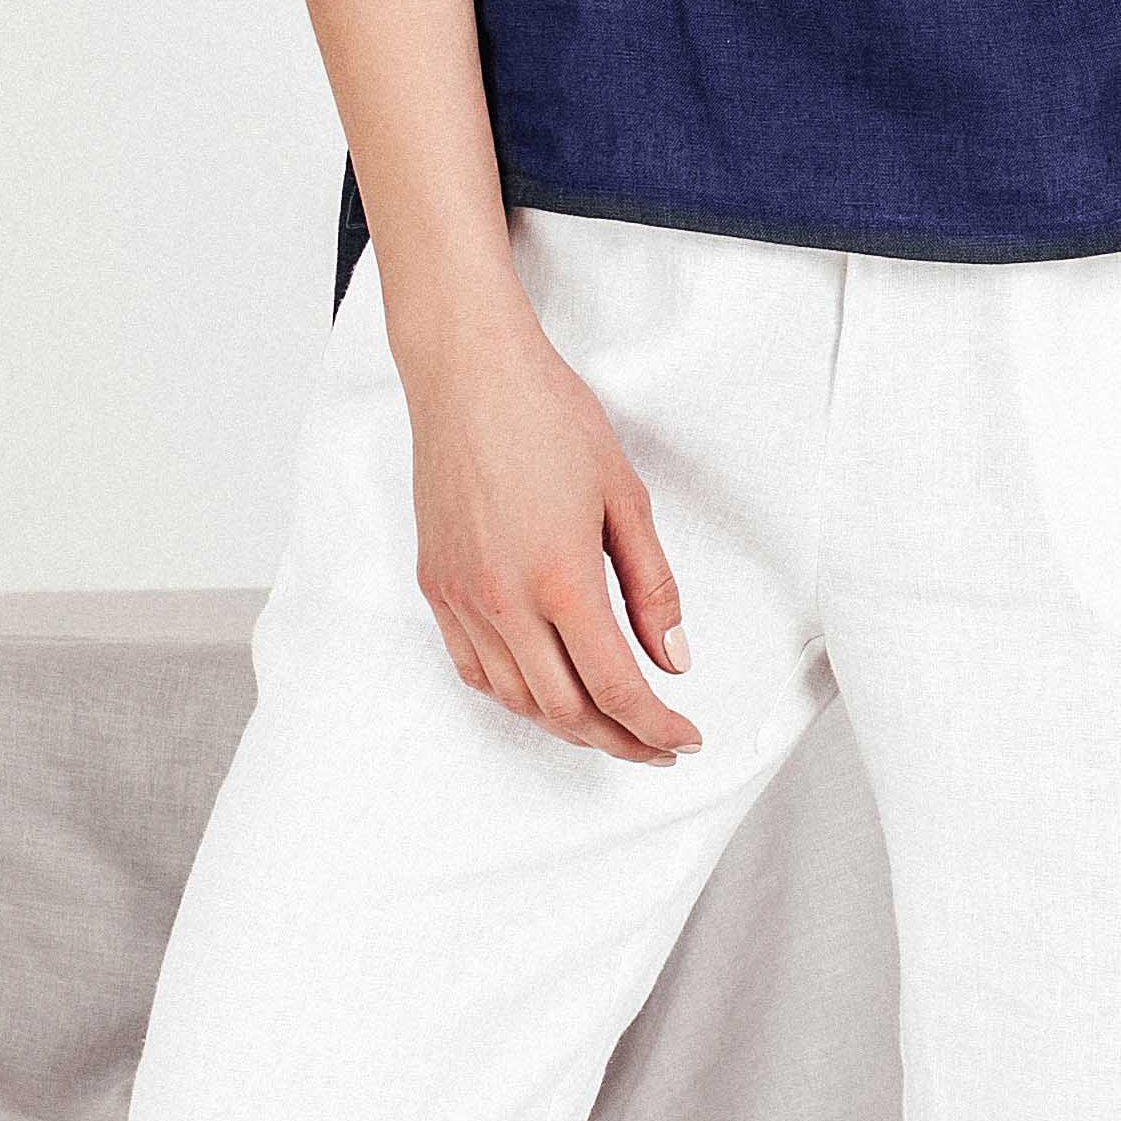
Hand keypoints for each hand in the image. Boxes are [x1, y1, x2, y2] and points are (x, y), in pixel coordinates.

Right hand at [390, 280, 702, 760]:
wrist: (468, 373)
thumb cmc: (549, 417)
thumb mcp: (627, 498)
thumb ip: (653, 588)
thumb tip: (673, 658)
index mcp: (562, 580)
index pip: (617, 687)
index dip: (656, 727)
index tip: (685, 739)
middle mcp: (504, 602)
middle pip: (567, 711)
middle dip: (621, 742)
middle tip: (658, 746)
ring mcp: (463, 598)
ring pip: (517, 700)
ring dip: (568, 726)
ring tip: (610, 724)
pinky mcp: (435, 585)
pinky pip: (474, 670)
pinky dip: (515, 696)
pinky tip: (545, 692)